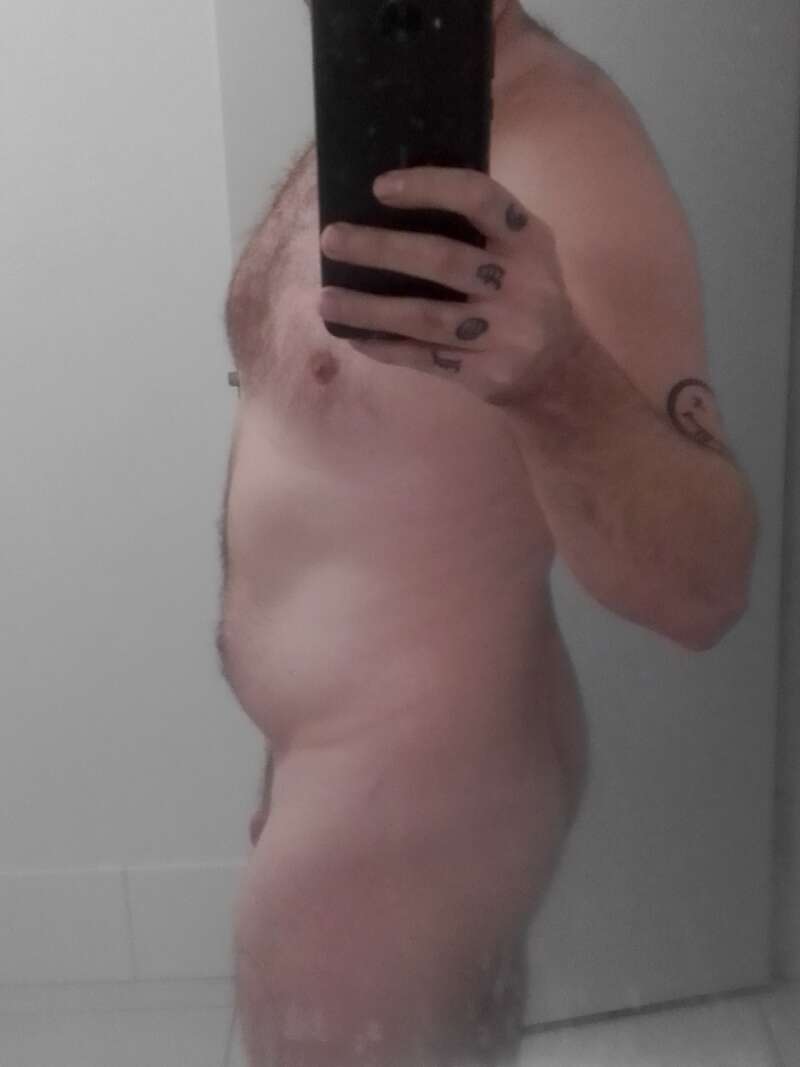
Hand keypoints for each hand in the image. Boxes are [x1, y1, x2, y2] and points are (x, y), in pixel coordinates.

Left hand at [318, 166, 587, 405]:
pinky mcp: (488, 374)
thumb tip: (389, 210)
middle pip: (443, 260)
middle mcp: (522, 284)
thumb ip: (479, 232)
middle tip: (331, 240)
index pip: (480, 199)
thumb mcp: (523, 255)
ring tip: (326, 301)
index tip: (380, 187)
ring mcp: (506, 334)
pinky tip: (355, 338)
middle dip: (381, 249)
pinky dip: (386, 348)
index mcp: (528, 240)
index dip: (430, 188)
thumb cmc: (525, 297)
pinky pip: (425, 359)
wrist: (561, 372)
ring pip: (425, 318)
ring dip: (369, 310)